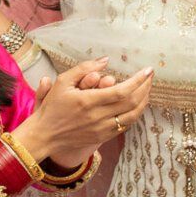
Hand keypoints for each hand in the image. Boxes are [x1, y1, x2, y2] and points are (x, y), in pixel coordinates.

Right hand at [16, 59, 152, 167]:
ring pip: (132, 116)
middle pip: (132, 103)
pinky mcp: (103, 137)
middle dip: (145, 88)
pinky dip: (135, 113)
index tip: (148, 70)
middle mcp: (97, 117)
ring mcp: (102, 129)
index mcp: (88, 101)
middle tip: (150, 77)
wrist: (45, 135)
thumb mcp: (62, 82)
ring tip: (147, 89)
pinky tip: (137, 104)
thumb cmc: (53, 106)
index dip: (138, 81)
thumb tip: (106, 60)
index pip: (122, 91)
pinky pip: (126, 125)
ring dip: (144, 101)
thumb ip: (84, 68)